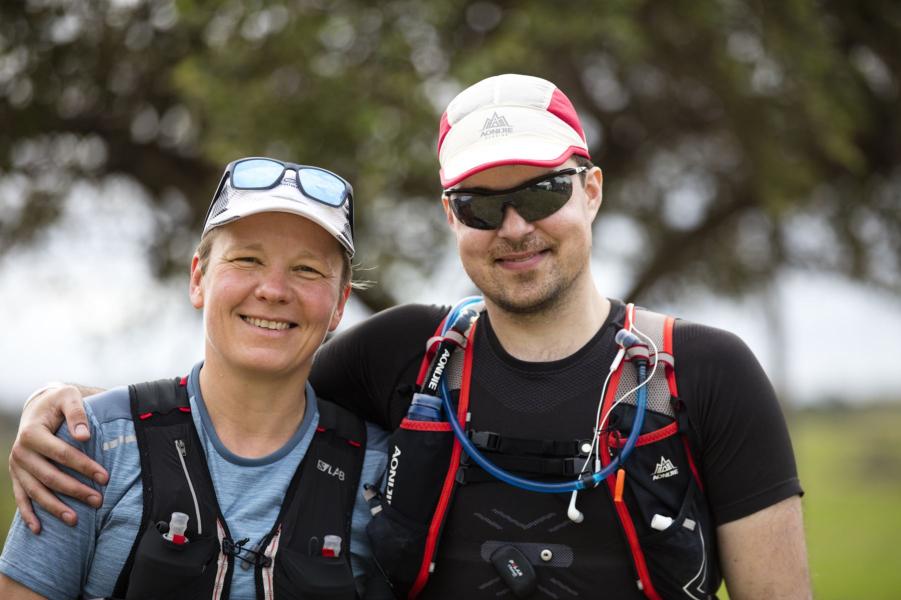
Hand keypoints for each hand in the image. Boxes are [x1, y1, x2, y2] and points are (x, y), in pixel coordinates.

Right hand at [9, 385, 108, 532]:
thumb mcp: (69, 398)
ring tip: (75, 520)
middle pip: (50, 476)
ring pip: (35, 491)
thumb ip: (77, 414)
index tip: (105, 477)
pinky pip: (21, 497)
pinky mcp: (16, 475)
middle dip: (74, 490)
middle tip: (98, 501)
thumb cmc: (59, 401)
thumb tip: (85, 436)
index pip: (62, 454)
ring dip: (54, 507)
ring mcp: (16, 466)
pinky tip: (38, 529)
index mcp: (32, 433)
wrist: (39, 406)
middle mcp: (20, 452)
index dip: (84, 466)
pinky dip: (28, 514)